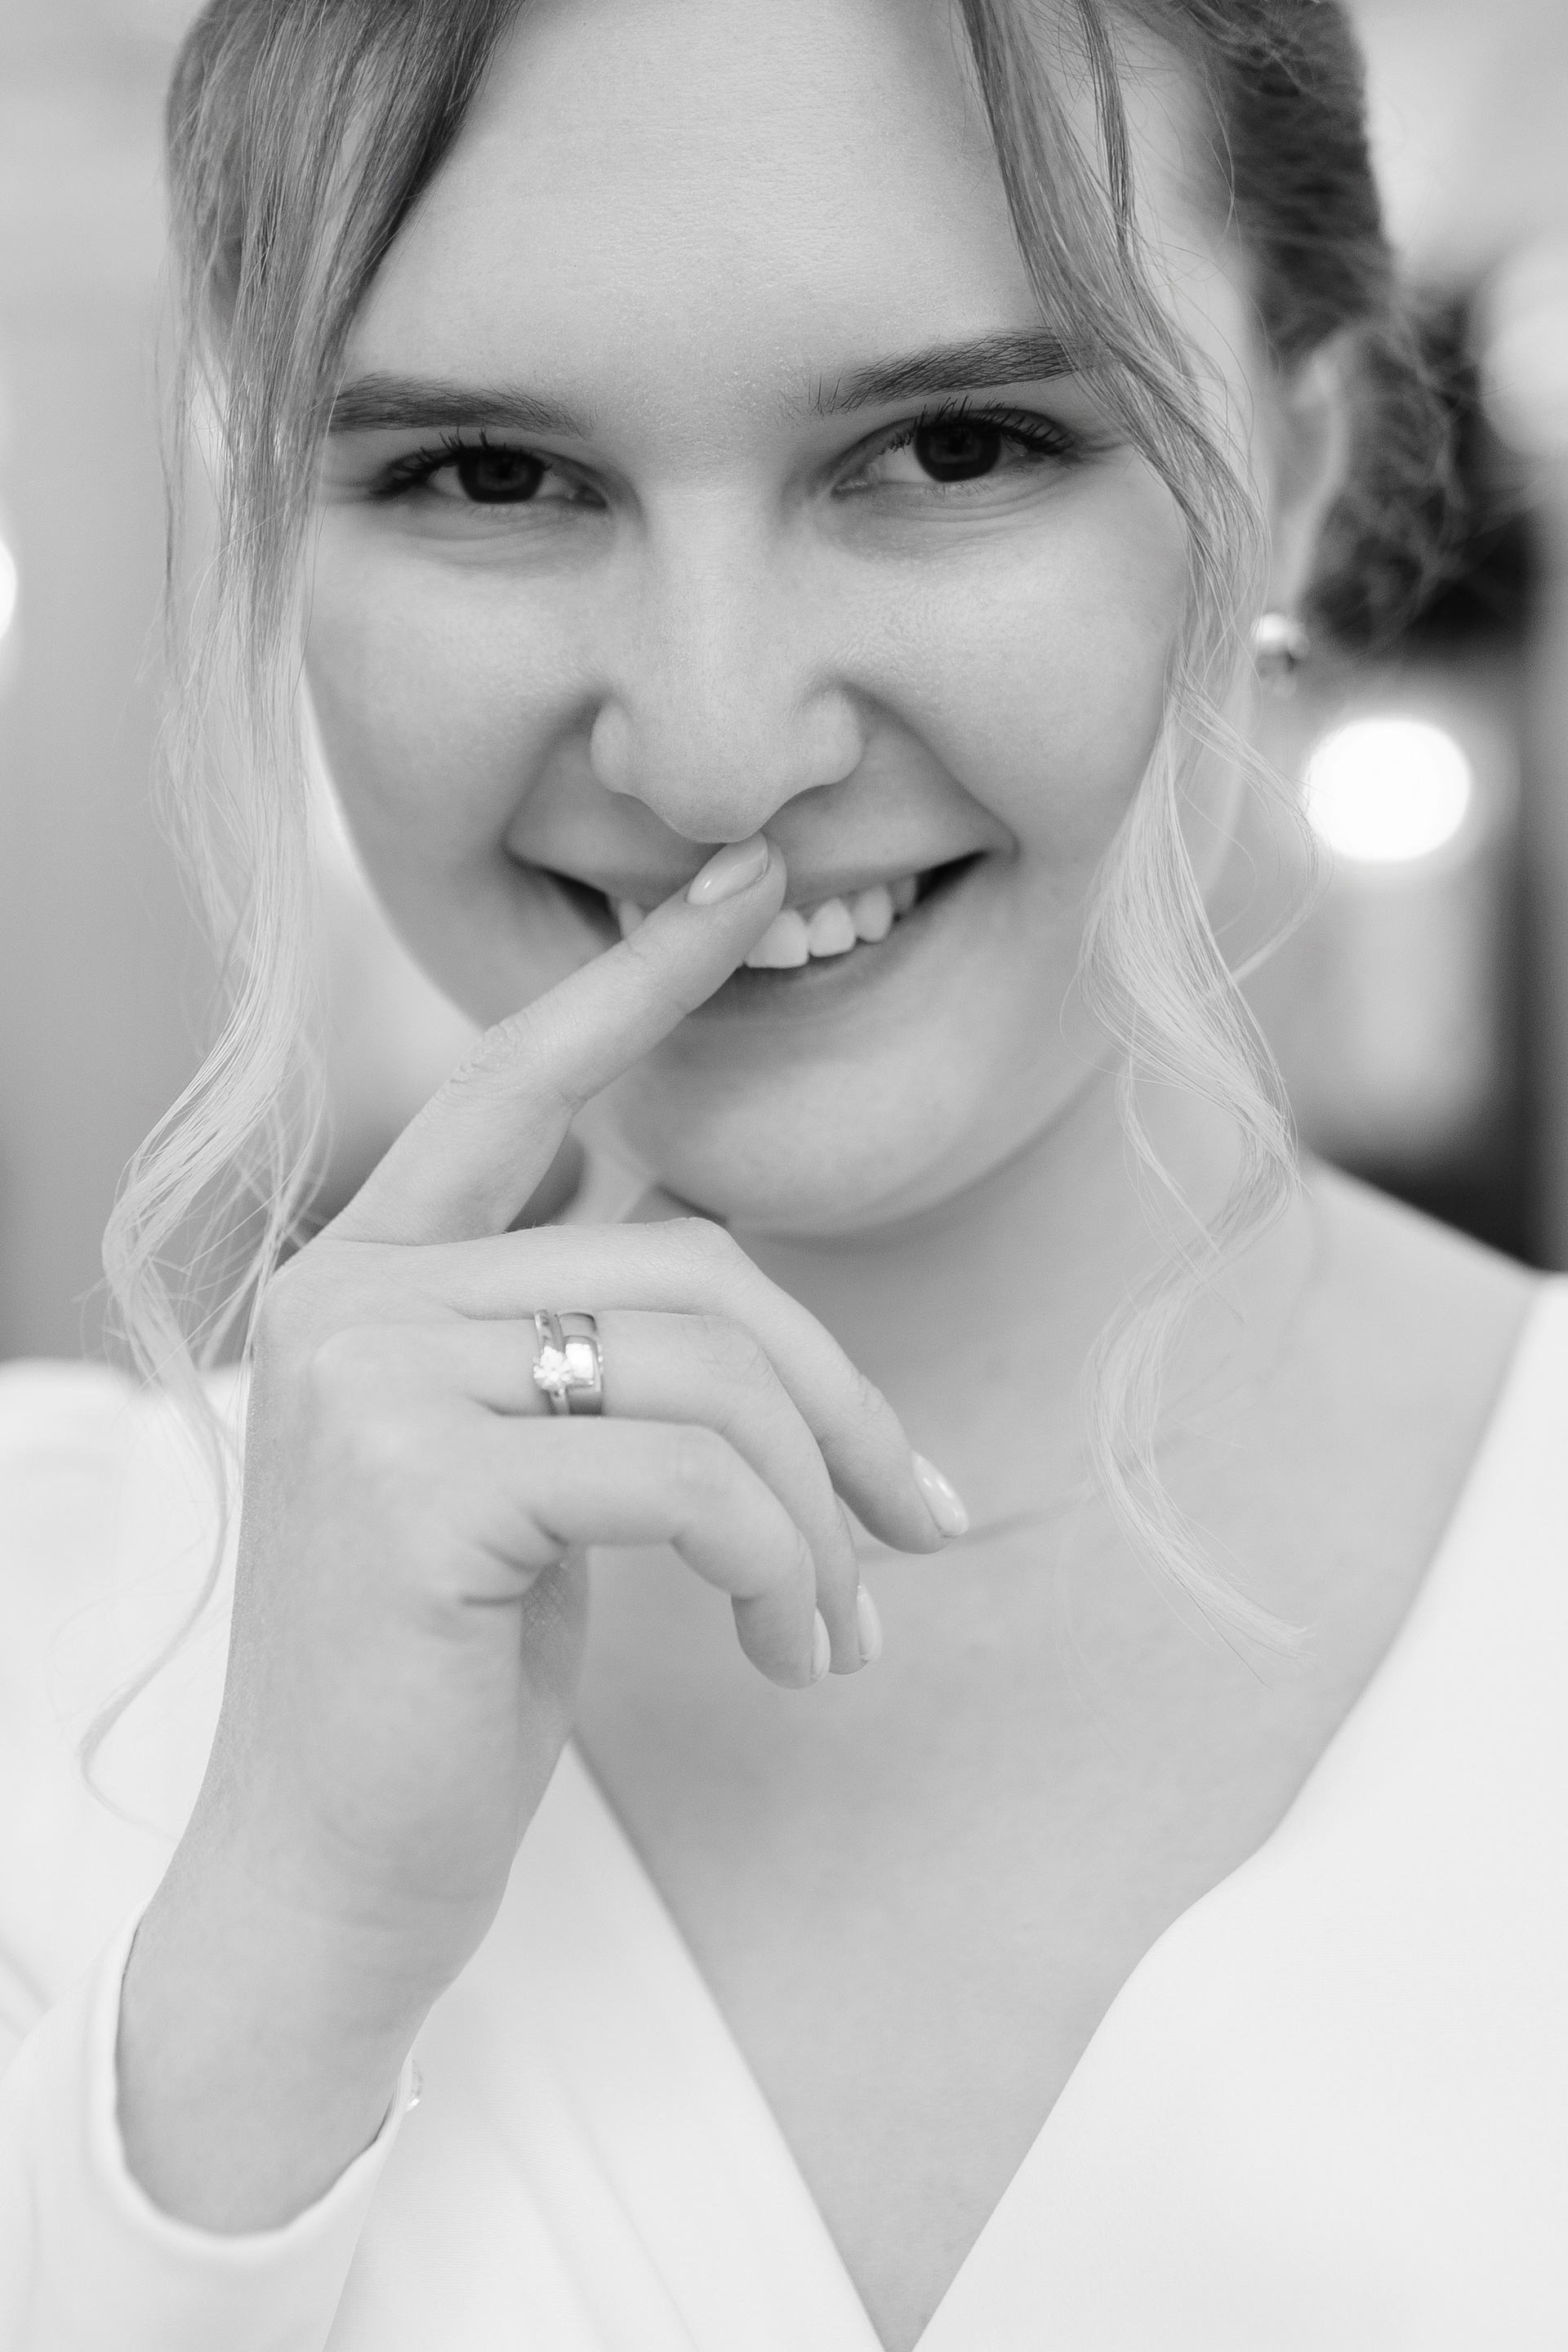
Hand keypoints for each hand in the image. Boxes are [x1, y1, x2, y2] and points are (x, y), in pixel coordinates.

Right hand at [117, 834, 952, 2227]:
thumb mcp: (523, 1477)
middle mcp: (349, 1294)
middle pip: (686, 1265)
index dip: (641, 984)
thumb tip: (720, 1259)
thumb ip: (580, 1344)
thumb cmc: (443, 1677)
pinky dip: (781, 1563)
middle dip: (835, 1395)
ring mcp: (367, 1378)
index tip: (752, 891)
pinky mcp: (416, 1483)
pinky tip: (788, 1652)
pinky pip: (689, 1475)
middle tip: (916, 1518)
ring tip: (835, 1623)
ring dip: (817, 1505)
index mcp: (369, 1272)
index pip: (517, 1085)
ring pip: (702, 1366)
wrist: (328, 1880)